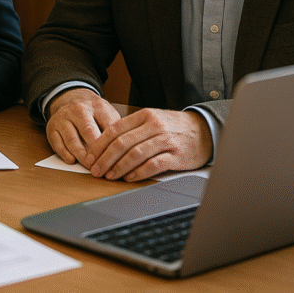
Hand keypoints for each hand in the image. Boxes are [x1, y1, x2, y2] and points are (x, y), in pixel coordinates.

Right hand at [44, 87, 120, 164]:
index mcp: (97, 106)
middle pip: (88, 131)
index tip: (118, 159)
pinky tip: (72, 161)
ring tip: (90, 168)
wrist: (70, 99)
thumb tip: (125, 150)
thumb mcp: (108, 114)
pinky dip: (65, 154)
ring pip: (72, 140)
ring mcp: (63, 118)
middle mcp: (78, 110)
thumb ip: (115, 129)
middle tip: (103, 167)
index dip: (113, 145)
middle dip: (96, 152)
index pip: (107, 126)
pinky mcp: (52, 128)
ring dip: (81, 156)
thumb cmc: (93, 112)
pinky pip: (57, 143)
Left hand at [83, 107, 211, 181]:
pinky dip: (138, 173)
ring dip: (118, 168)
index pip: (115, 130)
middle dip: (105, 159)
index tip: (90, 157)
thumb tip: (105, 146)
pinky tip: (129, 178)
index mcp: (144, 116)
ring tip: (109, 176)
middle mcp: (153, 126)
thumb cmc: (172, 127)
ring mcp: (165, 140)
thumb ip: (131, 129)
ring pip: (135, 154)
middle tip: (95, 170)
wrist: (203, 130)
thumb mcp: (151, 120)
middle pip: (122, 143)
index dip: (99, 145)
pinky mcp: (175, 155)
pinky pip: (152, 165)